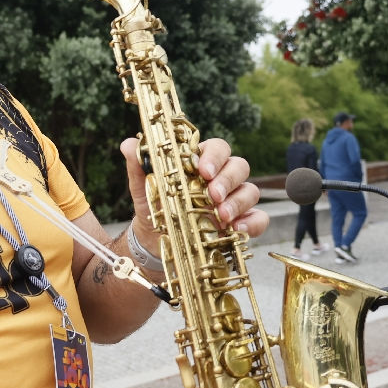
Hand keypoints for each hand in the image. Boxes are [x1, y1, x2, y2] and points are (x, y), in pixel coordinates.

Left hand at [121, 137, 268, 236]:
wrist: (155, 242)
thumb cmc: (154, 207)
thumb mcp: (143, 187)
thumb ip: (138, 165)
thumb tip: (128, 144)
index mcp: (202, 163)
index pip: (218, 148)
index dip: (214, 156)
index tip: (203, 169)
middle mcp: (222, 178)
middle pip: (239, 166)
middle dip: (228, 179)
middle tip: (213, 195)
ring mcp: (234, 201)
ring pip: (251, 191)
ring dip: (238, 202)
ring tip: (221, 216)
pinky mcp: (240, 224)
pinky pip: (258, 219)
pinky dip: (252, 223)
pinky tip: (237, 230)